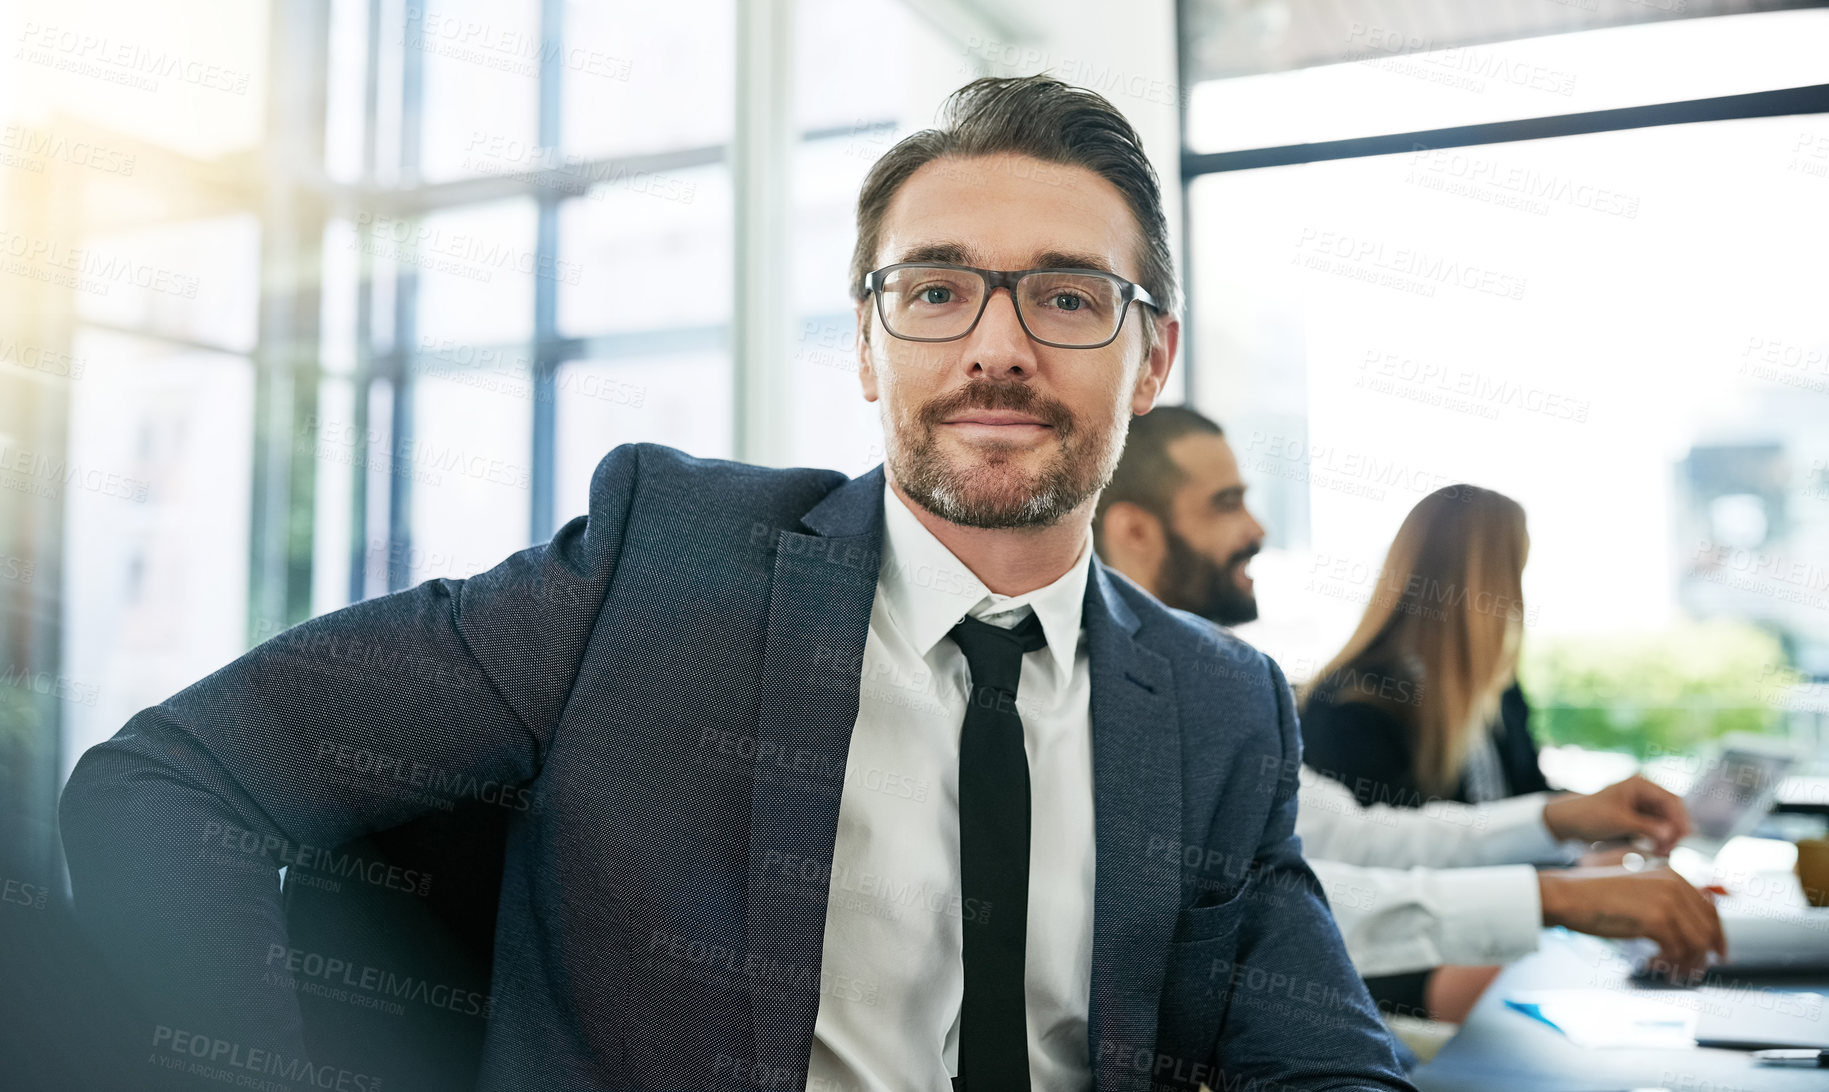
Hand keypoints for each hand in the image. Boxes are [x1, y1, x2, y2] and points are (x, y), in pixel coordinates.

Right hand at [1538, 868, 1726, 982]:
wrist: (1568, 895)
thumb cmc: (1595, 896)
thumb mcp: (1637, 891)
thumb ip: (1664, 902)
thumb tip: (1689, 931)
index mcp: (1672, 875)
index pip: (1710, 910)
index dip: (1717, 937)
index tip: (1717, 955)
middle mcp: (1675, 884)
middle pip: (1709, 929)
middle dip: (1704, 956)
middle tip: (1692, 972)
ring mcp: (1667, 901)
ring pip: (1697, 943)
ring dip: (1687, 963)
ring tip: (1671, 972)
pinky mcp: (1656, 919)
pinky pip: (1677, 951)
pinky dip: (1668, 963)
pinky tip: (1652, 964)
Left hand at [1541, 775, 1690, 853]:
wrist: (1569, 822)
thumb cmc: (1591, 816)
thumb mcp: (1620, 822)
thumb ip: (1646, 827)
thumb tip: (1671, 833)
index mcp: (1640, 785)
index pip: (1670, 800)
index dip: (1680, 819)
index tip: (1684, 837)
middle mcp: (1644, 793)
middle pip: (1670, 812)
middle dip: (1673, 831)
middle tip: (1670, 850)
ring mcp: (1642, 805)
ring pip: (1665, 822)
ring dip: (1666, 838)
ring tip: (1662, 853)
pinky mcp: (1638, 818)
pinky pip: (1655, 828)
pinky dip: (1658, 839)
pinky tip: (1657, 851)